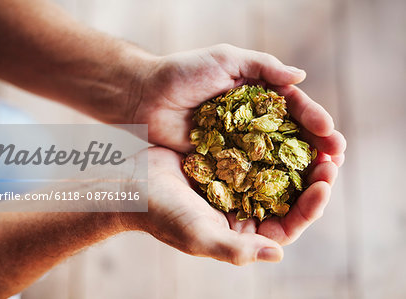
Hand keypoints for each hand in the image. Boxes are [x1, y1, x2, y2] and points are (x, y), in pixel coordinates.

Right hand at [125, 145, 344, 264]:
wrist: (131, 183)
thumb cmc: (162, 213)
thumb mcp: (198, 235)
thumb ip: (236, 249)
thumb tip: (277, 254)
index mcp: (242, 233)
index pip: (287, 225)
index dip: (311, 207)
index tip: (325, 183)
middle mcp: (243, 210)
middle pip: (287, 197)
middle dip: (312, 178)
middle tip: (331, 156)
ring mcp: (235, 184)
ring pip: (275, 171)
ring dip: (296, 156)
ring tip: (316, 137)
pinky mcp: (227, 161)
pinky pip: (256, 150)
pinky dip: (271, 139)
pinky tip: (284, 123)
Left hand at [133, 44, 345, 162]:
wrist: (144, 97)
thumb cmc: (182, 72)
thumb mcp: (225, 59)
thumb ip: (262, 66)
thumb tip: (301, 77)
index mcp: (257, 95)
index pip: (293, 108)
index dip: (314, 120)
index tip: (330, 133)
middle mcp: (251, 121)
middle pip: (290, 136)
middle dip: (315, 147)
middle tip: (336, 159)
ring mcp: (238, 143)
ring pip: (274, 158)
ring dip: (299, 169)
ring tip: (322, 178)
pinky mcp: (222, 162)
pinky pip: (249, 173)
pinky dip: (268, 182)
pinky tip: (286, 193)